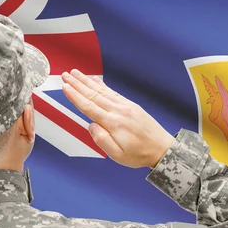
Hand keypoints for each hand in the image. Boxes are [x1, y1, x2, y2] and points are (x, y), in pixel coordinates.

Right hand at [61, 69, 175, 168]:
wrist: (162, 148)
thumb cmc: (139, 154)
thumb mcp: (118, 155)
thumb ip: (101, 140)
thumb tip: (91, 125)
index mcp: (113, 124)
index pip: (89, 107)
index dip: (75, 96)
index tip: (65, 87)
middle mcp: (119, 111)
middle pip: (93, 95)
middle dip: (78, 84)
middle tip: (66, 75)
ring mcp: (125, 106)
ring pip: (102, 91)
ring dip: (87, 82)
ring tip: (76, 73)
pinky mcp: (131, 105)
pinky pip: (113, 92)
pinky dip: (102, 85)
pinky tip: (95, 80)